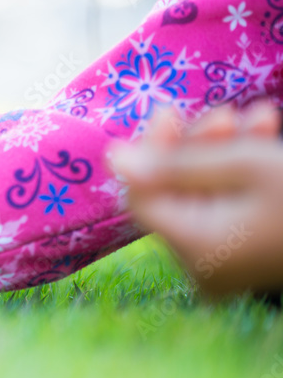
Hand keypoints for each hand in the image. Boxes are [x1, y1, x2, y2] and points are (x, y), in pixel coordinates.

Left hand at [110, 103, 282, 296]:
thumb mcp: (244, 164)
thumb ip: (174, 160)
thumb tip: (111, 159)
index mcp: (195, 249)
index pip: (142, 193)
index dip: (149, 149)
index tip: (169, 110)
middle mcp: (202, 266)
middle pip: (173, 192)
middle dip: (196, 146)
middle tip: (227, 113)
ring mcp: (224, 265)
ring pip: (202, 194)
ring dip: (224, 151)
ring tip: (261, 118)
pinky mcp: (244, 255)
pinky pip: (225, 208)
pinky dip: (239, 173)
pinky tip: (265, 135)